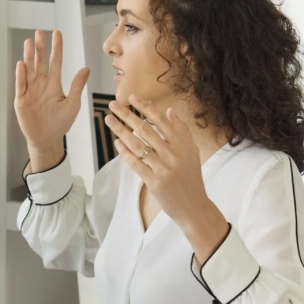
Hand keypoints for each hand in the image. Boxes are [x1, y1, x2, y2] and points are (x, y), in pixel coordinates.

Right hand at [14, 29, 90, 171]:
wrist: (47, 140)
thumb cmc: (61, 123)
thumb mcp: (72, 104)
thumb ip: (77, 86)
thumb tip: (86, 68)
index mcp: (54, 84)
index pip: (55, 61)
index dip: (56, 48)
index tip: (57, 33)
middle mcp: (41, 84)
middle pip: (40, 62)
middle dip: (40, 48)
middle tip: (39, 32)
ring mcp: (30, 91)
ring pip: (29, 70)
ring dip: (29, 57)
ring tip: (29, 42)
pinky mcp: (21, 100)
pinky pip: (21, 85)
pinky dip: (21, 75)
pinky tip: (22, 64)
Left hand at [105, 96, 228, 260]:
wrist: (194, 206)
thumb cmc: (190, 178)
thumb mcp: (192, 151)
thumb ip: (181, 130)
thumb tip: (169, 110)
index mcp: (182, 143)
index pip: (161, 120)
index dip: (145, 108)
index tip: (131, 97)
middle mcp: (173, 153)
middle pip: (146, 130)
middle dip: (127, 115)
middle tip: (112, 105)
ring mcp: (164, 168)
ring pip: (139, 145)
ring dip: (121, 131)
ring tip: (109, 120)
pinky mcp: (155, 182)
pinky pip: (137, 164)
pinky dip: (126, 153)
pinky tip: (117, 143)